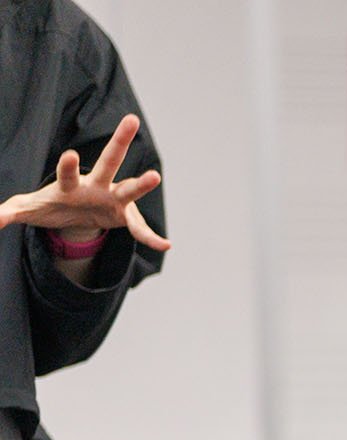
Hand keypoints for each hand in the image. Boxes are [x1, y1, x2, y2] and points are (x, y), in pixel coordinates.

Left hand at [0, 115, 168, 250]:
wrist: (75, 215)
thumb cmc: (50, 205)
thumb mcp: (29, 209)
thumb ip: (10, 212)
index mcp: (70, 183)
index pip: (67, 172)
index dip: (67, 165)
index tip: (69, 154)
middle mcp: (96, 185)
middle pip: (108, 161)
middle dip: (119, 141)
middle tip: (131, 120)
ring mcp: (113, 199)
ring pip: (130, 188)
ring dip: (143, 184)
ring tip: (156, 176)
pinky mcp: (124, 216)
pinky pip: (139, 229)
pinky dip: (151, 237)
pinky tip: (165, 245)